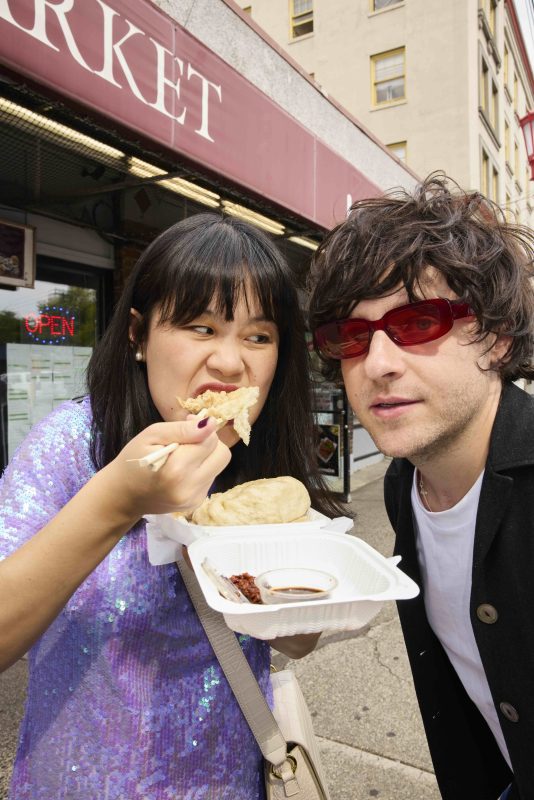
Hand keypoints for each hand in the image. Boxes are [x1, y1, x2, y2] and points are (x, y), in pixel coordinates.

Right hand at [101, 417, 230, 520]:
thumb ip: (182, 429)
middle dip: (209, 443)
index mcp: (177, 470)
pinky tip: (182, 470)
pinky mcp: (196, 504)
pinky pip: (210, 478)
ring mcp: (194, 499)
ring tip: (182, 456)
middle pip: (222, 455)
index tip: (187, 425)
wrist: (123, 495)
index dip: (201, 428)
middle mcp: (189, 488)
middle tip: (188, 440)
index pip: (211, 441)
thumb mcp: (152, 435)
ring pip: (218, 466)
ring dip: (205, 457)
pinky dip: (200, 469)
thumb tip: (211, 424)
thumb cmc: (133, 460)